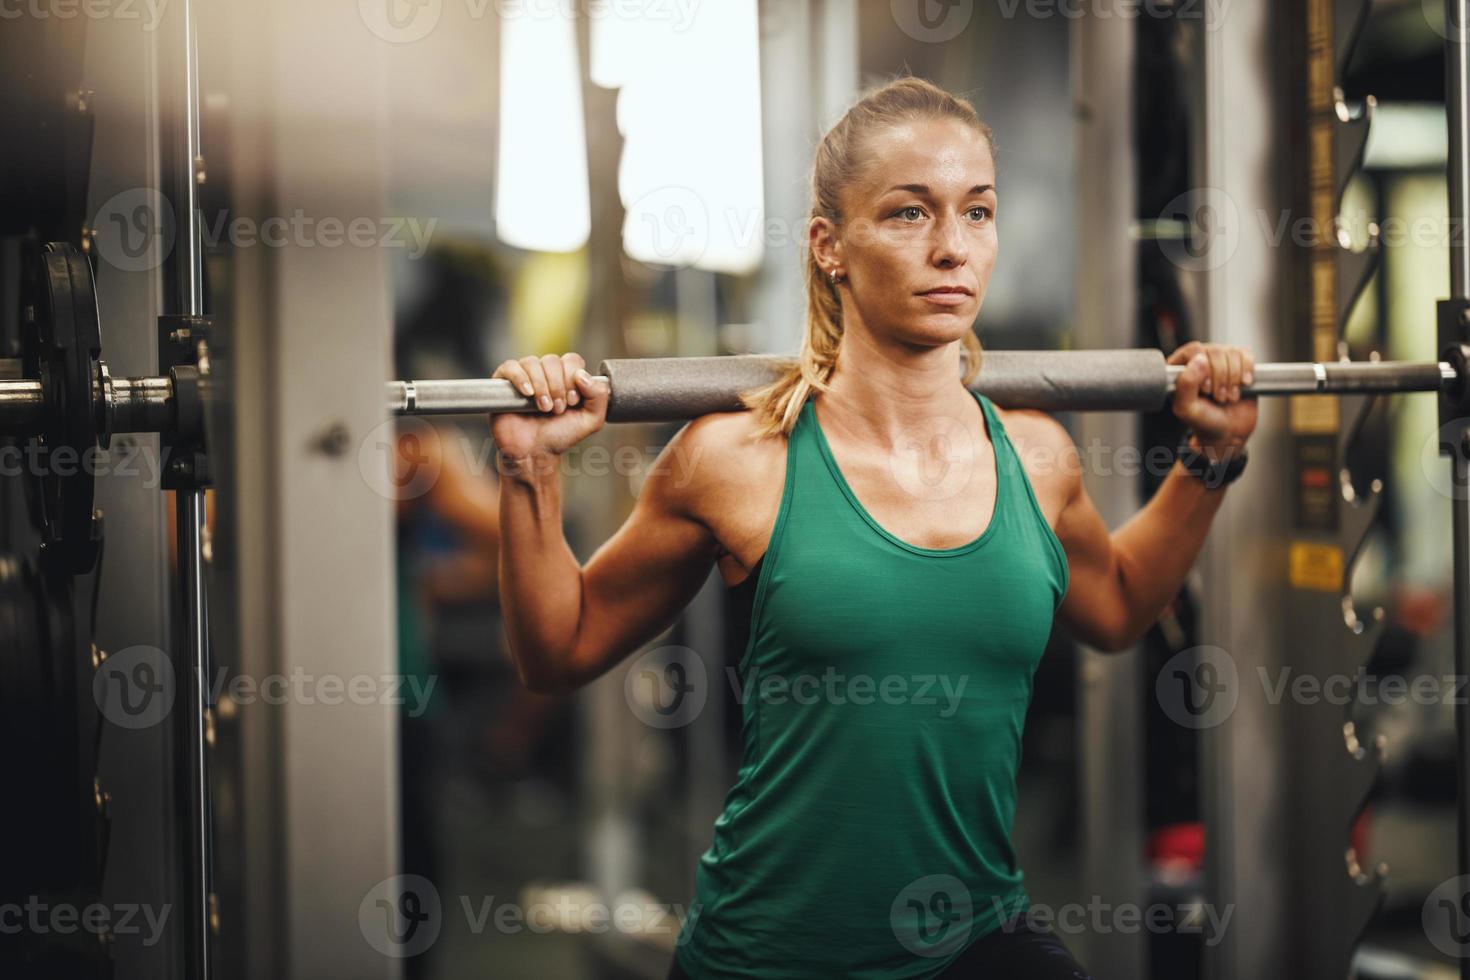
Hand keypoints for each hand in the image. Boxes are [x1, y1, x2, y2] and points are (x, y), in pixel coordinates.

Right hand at [489, 353, 609, 468]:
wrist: (534, 454)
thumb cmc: (559, 437)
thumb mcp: (591, 420)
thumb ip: (599, 397)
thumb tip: (583, 375)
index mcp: (565, 378)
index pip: (571, 360)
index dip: (573, 378)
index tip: (573, 401)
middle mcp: (544, 374)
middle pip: (552, 360)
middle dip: (558, 386)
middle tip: (558, 408)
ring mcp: (524, 377)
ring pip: (532, 362)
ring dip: (542, 386)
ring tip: (544, 408)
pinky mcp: (503, 383)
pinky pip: (510, 367)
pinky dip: (521, 378)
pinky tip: (528, 394)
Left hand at [1167, 342, 1258, 459]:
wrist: (1229, 432)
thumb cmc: (1204, 422)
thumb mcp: (1187, 409)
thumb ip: (1185, 385)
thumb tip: (1199, 360)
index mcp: (1180, 369)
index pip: (1193, 350)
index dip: (1203, 368)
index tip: (1205, 389)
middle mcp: (1199, 361)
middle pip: (1215, 351)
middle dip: (1220, 378)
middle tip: (1218, 398)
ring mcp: (1219, 360)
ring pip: (1231, 353)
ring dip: (1233, 379)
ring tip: (1227, 396)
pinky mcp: (1239, 363)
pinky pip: (1246, 355)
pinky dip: (1246, 372)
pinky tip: (1242, 386)